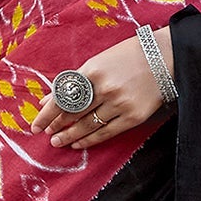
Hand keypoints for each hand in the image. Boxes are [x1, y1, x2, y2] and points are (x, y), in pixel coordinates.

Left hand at [32, 27, 175, 148]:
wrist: (165, 58)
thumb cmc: (128, 56)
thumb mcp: (98, 62)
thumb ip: (73, 81)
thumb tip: (49, 99)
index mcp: (92, 71)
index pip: (62, 98)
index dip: (46, 114)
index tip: (36, 125)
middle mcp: (105, 89)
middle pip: (73, 114)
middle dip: (57, 126)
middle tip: (47, 134)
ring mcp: (119, 104)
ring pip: (87, 126)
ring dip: (70, 136)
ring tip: (58, 142)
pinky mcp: (133, 117)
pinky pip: (106, 132)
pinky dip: (89, 140)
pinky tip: (78, 143)